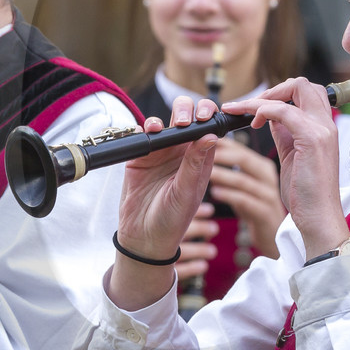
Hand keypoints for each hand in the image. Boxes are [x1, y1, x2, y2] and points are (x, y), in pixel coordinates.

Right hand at [108, 97, 220, 311]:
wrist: (143, 238)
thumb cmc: (172, 220)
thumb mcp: (187, 192)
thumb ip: (196, 163)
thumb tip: (211, 135)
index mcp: (200, 160)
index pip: (208, 128)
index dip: (209, 116)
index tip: (207, 115)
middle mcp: (180, 153)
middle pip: (185, 118)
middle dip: (185, 111)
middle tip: (184, 121)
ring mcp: (159, 154)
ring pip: (162, 123)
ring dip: (162, 119)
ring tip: (160, 128)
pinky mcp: (139, 158)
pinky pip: (140, 135)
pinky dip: (141, 129)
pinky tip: (145, 133)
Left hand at [209, 139, 284, 259]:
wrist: (272, 237)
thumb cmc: (255, 208)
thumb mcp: (245, 186)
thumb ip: (232, 170)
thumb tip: (209, 153)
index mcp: (262, 167)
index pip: (241, 148)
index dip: (222, 142)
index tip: (201, 138)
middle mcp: (268, 177)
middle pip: (244, 159)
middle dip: (221, 154)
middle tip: (199, 151)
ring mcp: (268, 194)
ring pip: (243, 180)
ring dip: (221, 175)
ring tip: (203, 172)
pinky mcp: (265, 212)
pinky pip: (244, 200)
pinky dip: (228, 195)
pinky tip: (214, 193)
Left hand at [223, 77, 347, 260]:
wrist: (318, 218)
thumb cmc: (305, 193)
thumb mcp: (292, 155)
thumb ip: (285, 133)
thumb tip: (270, 116)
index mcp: (324, 128)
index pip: (307, 92)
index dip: (281, 93)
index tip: (257, 108)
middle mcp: (327, 124)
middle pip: (303, 84)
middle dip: (273, 89)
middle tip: (250, 106)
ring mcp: (322, 130)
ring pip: (294, 90)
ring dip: (261, 99)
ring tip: (241, 112)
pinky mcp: (313, 139)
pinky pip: (284, 111)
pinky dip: (264, 111)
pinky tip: (253, 124)